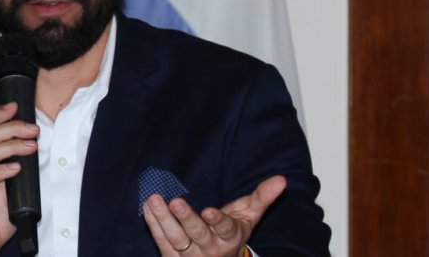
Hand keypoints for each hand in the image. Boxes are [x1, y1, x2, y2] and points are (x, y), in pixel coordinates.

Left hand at [142, 175, 285, 256]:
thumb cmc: (233, 232)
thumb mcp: (249, 216)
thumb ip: (262, 197)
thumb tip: (281, 179)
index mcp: (230, 237)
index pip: (225, 229)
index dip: (217, 221)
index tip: (209, 211)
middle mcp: (211, 249)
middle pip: (197, 234)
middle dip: (186, 219)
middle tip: (175, 202)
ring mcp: (191, 256)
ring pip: (176, 239)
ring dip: (163, 220)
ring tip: (154, 200)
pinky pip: (162, 243)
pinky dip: (154, 225)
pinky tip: (148, 209)